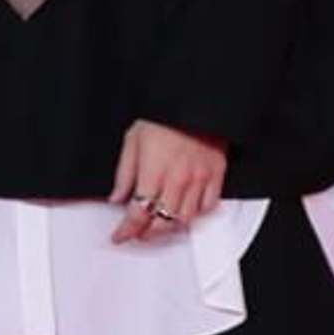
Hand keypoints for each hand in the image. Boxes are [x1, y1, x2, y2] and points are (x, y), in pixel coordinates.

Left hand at [110, 120, 226, 242]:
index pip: (137, 214)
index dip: (126, 230)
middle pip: (161, 223)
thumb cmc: (164, 113)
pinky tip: (186, 210)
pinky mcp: (216, 174)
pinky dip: (196, 213)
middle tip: (138, 233)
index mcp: (154, 172)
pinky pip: (208, 205)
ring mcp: (199, 179)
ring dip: (170, 228)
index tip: (120, 235)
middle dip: (147, 234)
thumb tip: (117, 195)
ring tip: (159, 226)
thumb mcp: (133, 139)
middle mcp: (177, 180)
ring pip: (185, 219)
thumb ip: (124, 172)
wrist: (195, 98)